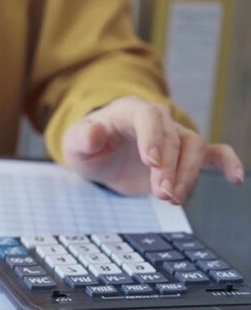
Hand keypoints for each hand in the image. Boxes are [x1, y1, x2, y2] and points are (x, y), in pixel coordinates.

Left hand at [62, 96, 243, 203]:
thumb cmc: (87, 144)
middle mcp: (157, 120)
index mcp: (129, 111)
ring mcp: (173, 137)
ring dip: (187, 175)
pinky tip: (235, 178)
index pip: (148, 117)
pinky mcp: (183, 156)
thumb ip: (83, 138)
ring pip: (194, 148)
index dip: (153, 138)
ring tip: (171, 198)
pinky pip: (212, 154)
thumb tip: (94, 131)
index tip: (153, 162)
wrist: (98, 153)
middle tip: (161, 194)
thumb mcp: (75, 142)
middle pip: (173, 138)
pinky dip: (227, 163)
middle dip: (170, 168)